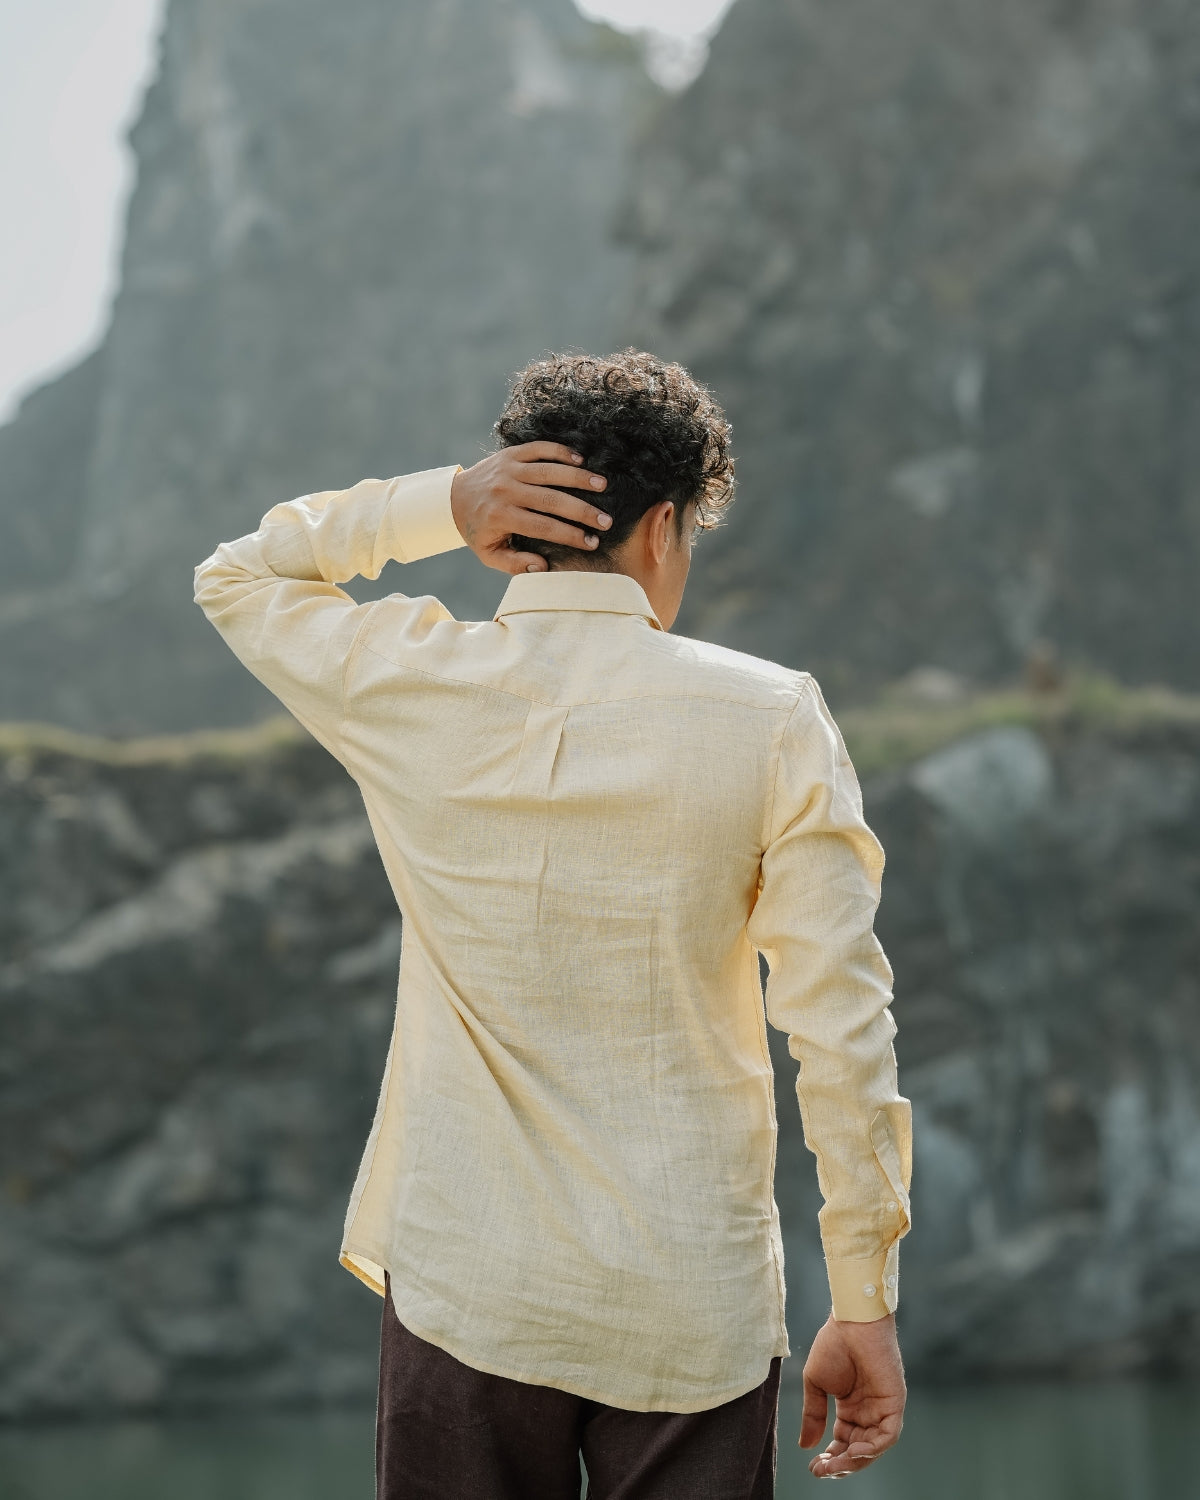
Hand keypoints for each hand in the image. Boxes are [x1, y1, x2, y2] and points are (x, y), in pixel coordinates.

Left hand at [450, 442, 611, 574]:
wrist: (454, 498)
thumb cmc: (478, 530)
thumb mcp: (489, 554)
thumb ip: (514, 564)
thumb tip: (541, 566)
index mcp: (502, 516)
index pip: (544, 527)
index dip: (571, 536)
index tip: (593, 542)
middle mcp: (506, 490)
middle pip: (552, 500)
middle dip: (583, 511)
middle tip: (606, 521)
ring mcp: (509, 469)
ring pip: (550, 471)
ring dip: (579, 478)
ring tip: (603, 485)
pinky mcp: (511, 453)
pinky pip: (540, 449)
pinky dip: (561, 452)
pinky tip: (581, 460)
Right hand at [799, 1313, 905, 1478]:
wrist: (850, 1322)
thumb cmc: (833, 1344)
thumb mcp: (815, 1383)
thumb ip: (813, 1415)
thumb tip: (805, 1445)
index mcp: (850, 1406)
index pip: (843, 1440)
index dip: (830, 1457)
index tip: (813, 1467)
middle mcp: (868, 1411)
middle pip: (857, 1449)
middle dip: (840, 1464)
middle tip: (821, 1471)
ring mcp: (882, 1408)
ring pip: (872, 1447)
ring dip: (854, 1460)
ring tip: (833, 1466)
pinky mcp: (893, 1403)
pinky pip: (887, 1435)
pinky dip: (872, 1448)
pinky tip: (853, 1451)